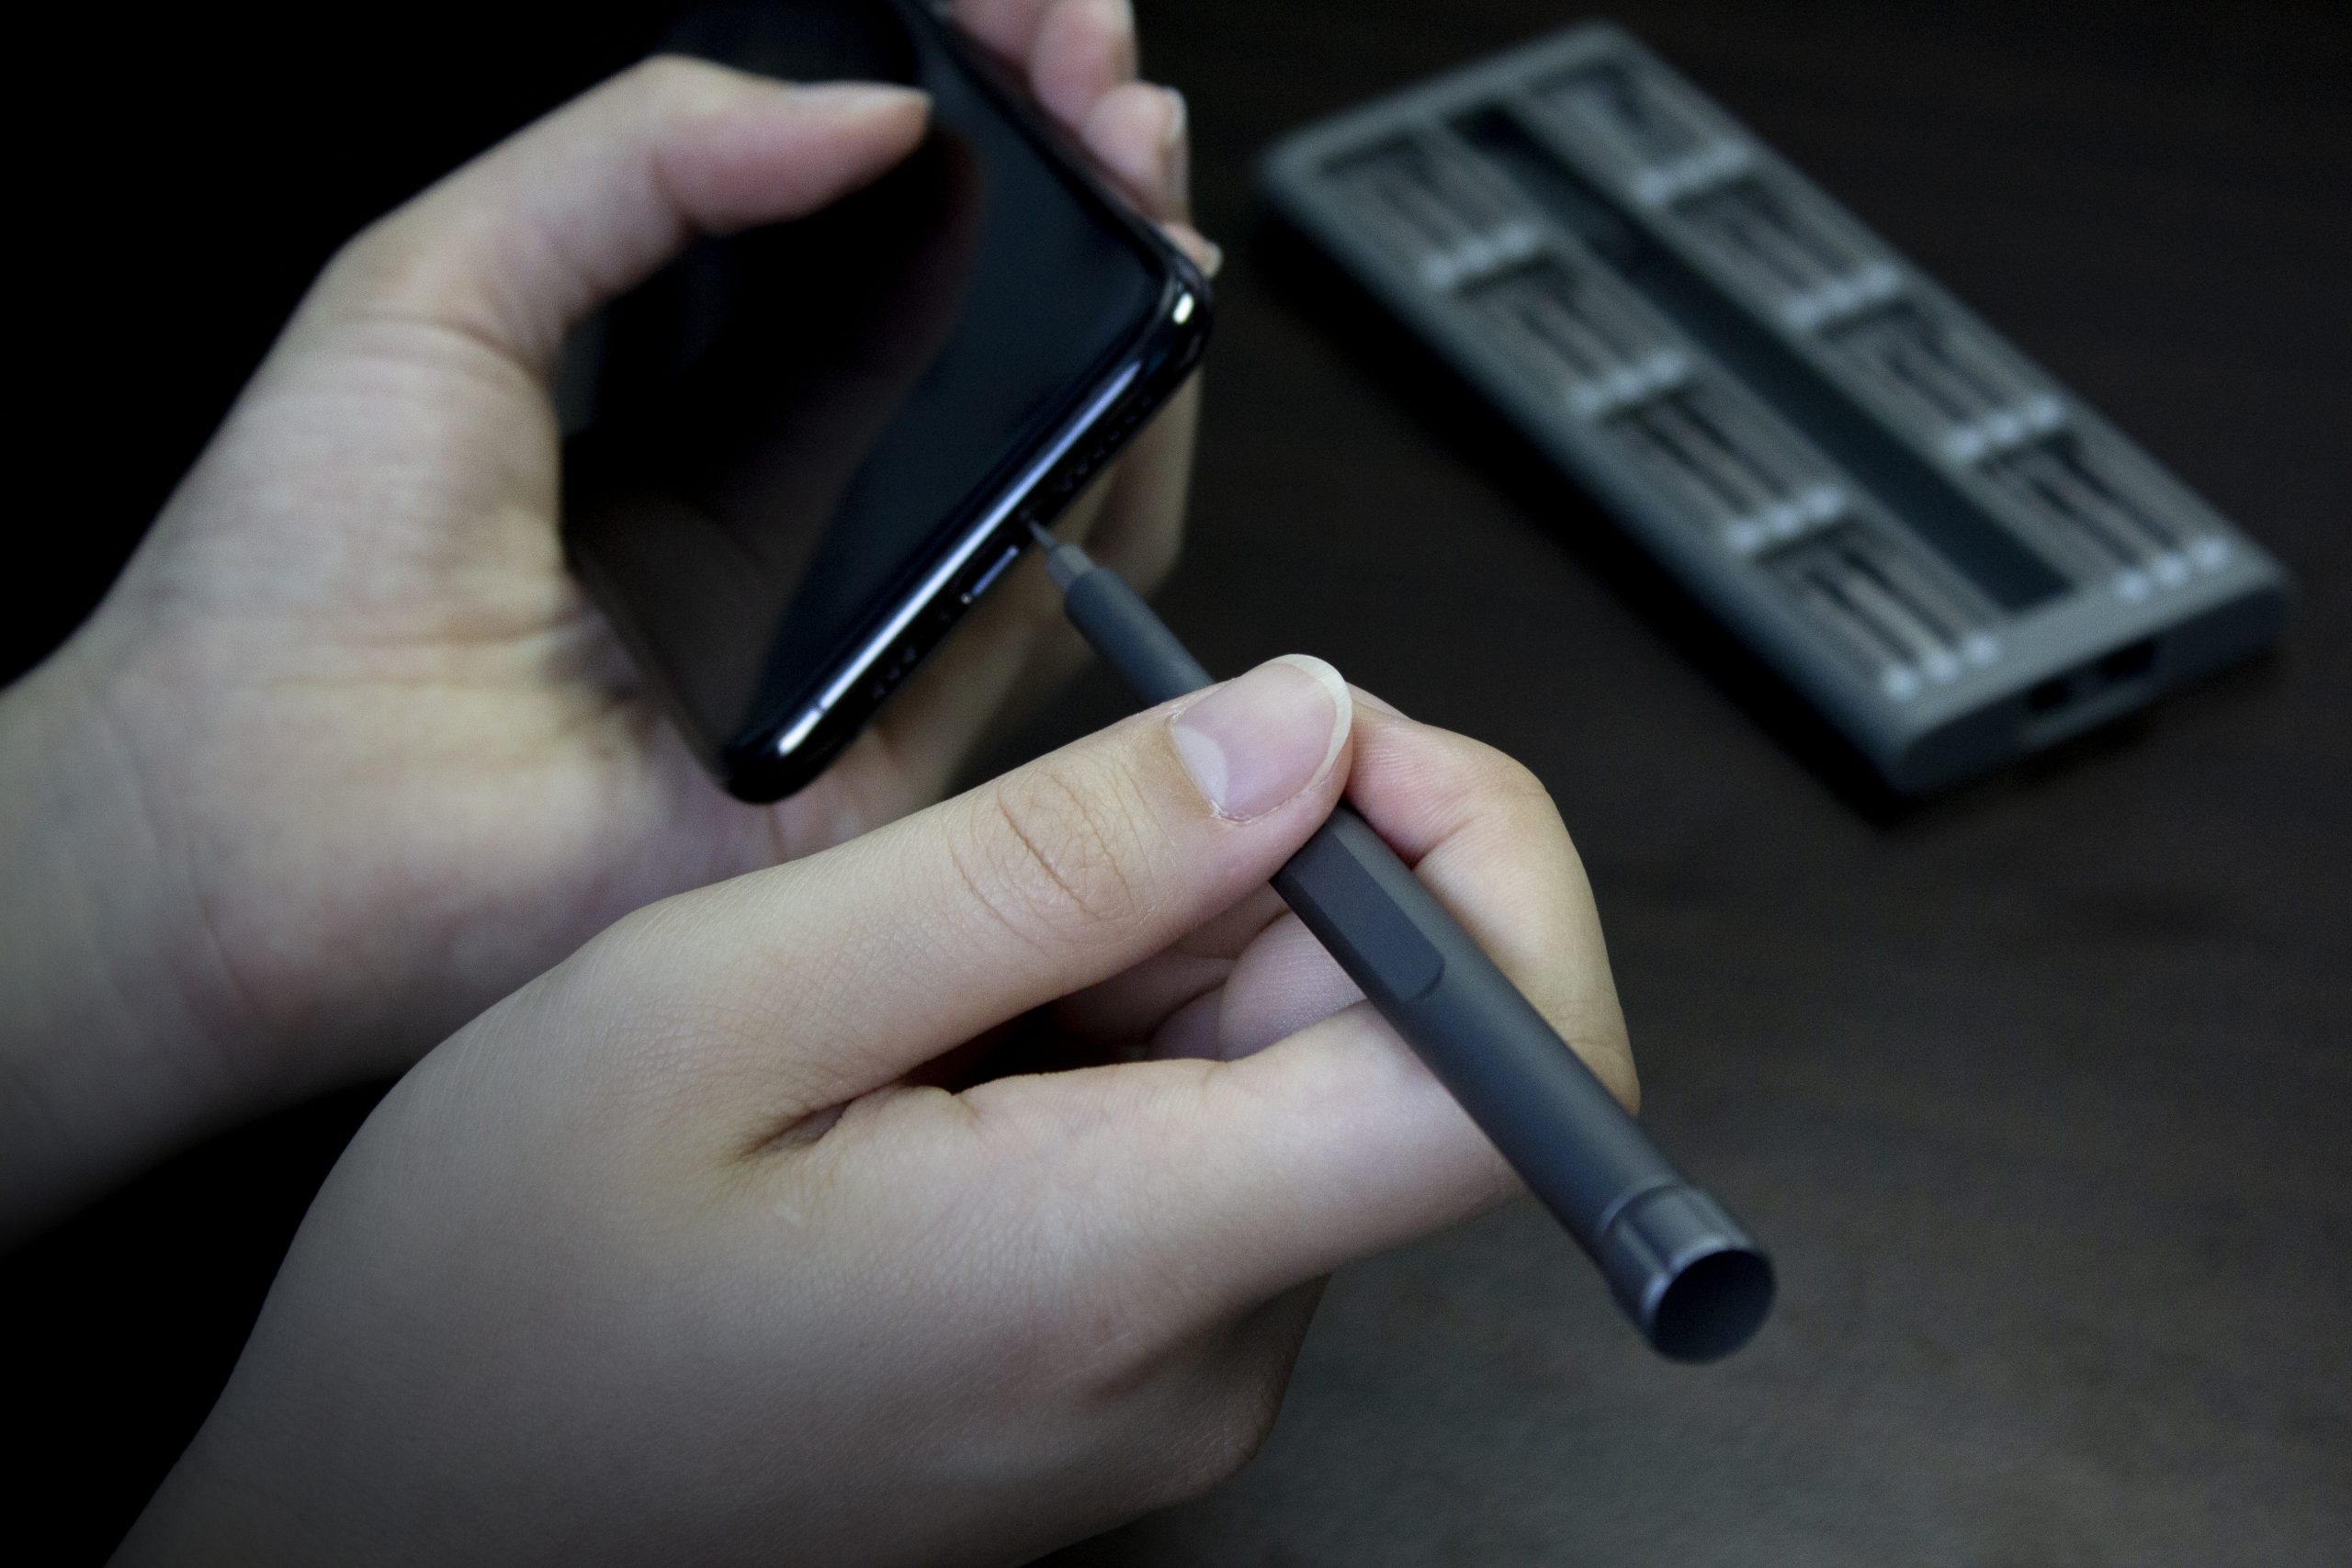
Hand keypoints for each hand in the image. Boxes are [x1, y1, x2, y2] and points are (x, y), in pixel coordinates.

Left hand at [0, 0, 1205, 1234]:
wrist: (256, 827)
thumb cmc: (291, 582)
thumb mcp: (435, 284)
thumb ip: (636, 158)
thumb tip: (866, 106)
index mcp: (697, 404)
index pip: (879, 248)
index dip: (962, 126)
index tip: (1009, 23)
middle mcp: (801, 511)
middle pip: (993, 339)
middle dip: (1070, 177)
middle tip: (1093, 60)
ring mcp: (860, 625)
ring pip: (1055, 458)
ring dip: (1129, 298)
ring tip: (1133, 159)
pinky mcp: (901, 744)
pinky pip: (1046, 605)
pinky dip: (1116, 471)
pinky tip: (1139, 342)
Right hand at [119, 659, 1632, 1566]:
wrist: (399, 1520)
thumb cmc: (499, 1301)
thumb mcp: (731, 1003)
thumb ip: (1054, 862)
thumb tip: (1300, 732)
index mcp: (1124, 1269)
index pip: (1515, 1083)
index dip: (1487, 864)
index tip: (1330, 741)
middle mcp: (1201, 1353)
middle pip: (1398, 1040)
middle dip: (1252, 875)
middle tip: (1016, 857)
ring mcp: (1171, 1371)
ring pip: (1291, 1073)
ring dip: (1154, 957)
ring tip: (926, 981)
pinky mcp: (1123, 1358)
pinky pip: (1201, 1143)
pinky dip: (1104, 1038)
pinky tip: (930, 1052)